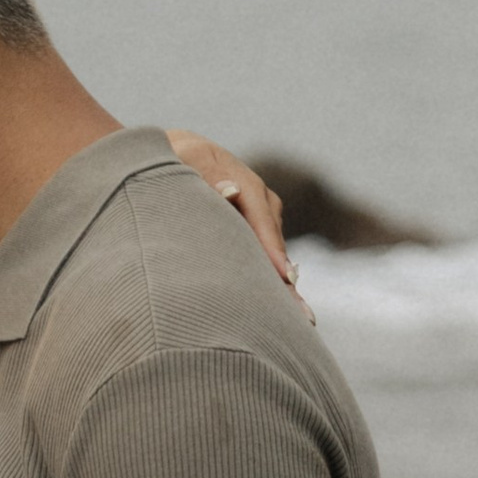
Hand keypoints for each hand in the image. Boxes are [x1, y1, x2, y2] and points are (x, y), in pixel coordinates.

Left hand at [164, 134, 311, 316]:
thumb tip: (230, 191)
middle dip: (286, 281)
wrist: (177, 155)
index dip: (272, 250)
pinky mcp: (254, 232)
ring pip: (273, 255)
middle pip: (275, 245)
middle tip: (301, 316)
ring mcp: (261, 218)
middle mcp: (261, 202)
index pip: (262, 220)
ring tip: (296, 322)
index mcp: (246, 183)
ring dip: (282, 286)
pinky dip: (269, 282)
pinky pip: (264, 258)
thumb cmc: (176, 160)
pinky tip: (279, 314)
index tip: (283, 277)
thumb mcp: (186, 161)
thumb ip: (206, 176)